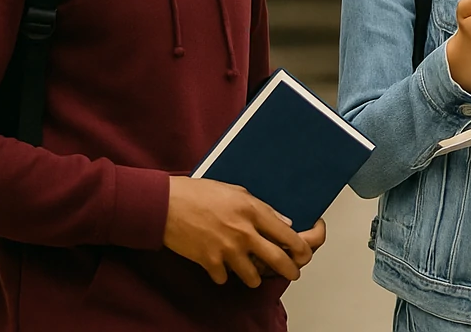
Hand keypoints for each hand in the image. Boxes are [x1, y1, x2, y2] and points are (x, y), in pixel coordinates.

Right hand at [164, 176, 313, 287]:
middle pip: (277, 259)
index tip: (304, 252)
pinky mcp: (209, 262)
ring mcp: (226, 249)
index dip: (301, 247)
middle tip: (292, 273)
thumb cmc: (198, 193)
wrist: (166, 205)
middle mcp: (243, 232)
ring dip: (255, 277)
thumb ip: (262, 208)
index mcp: (252, 211)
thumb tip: (282, 222)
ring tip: (254, 274)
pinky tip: (222, 267)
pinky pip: (225, 278)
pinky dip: (225, 275)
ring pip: (252, 276)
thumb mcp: (236, 191)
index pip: (287, 234)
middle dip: (289, 270)